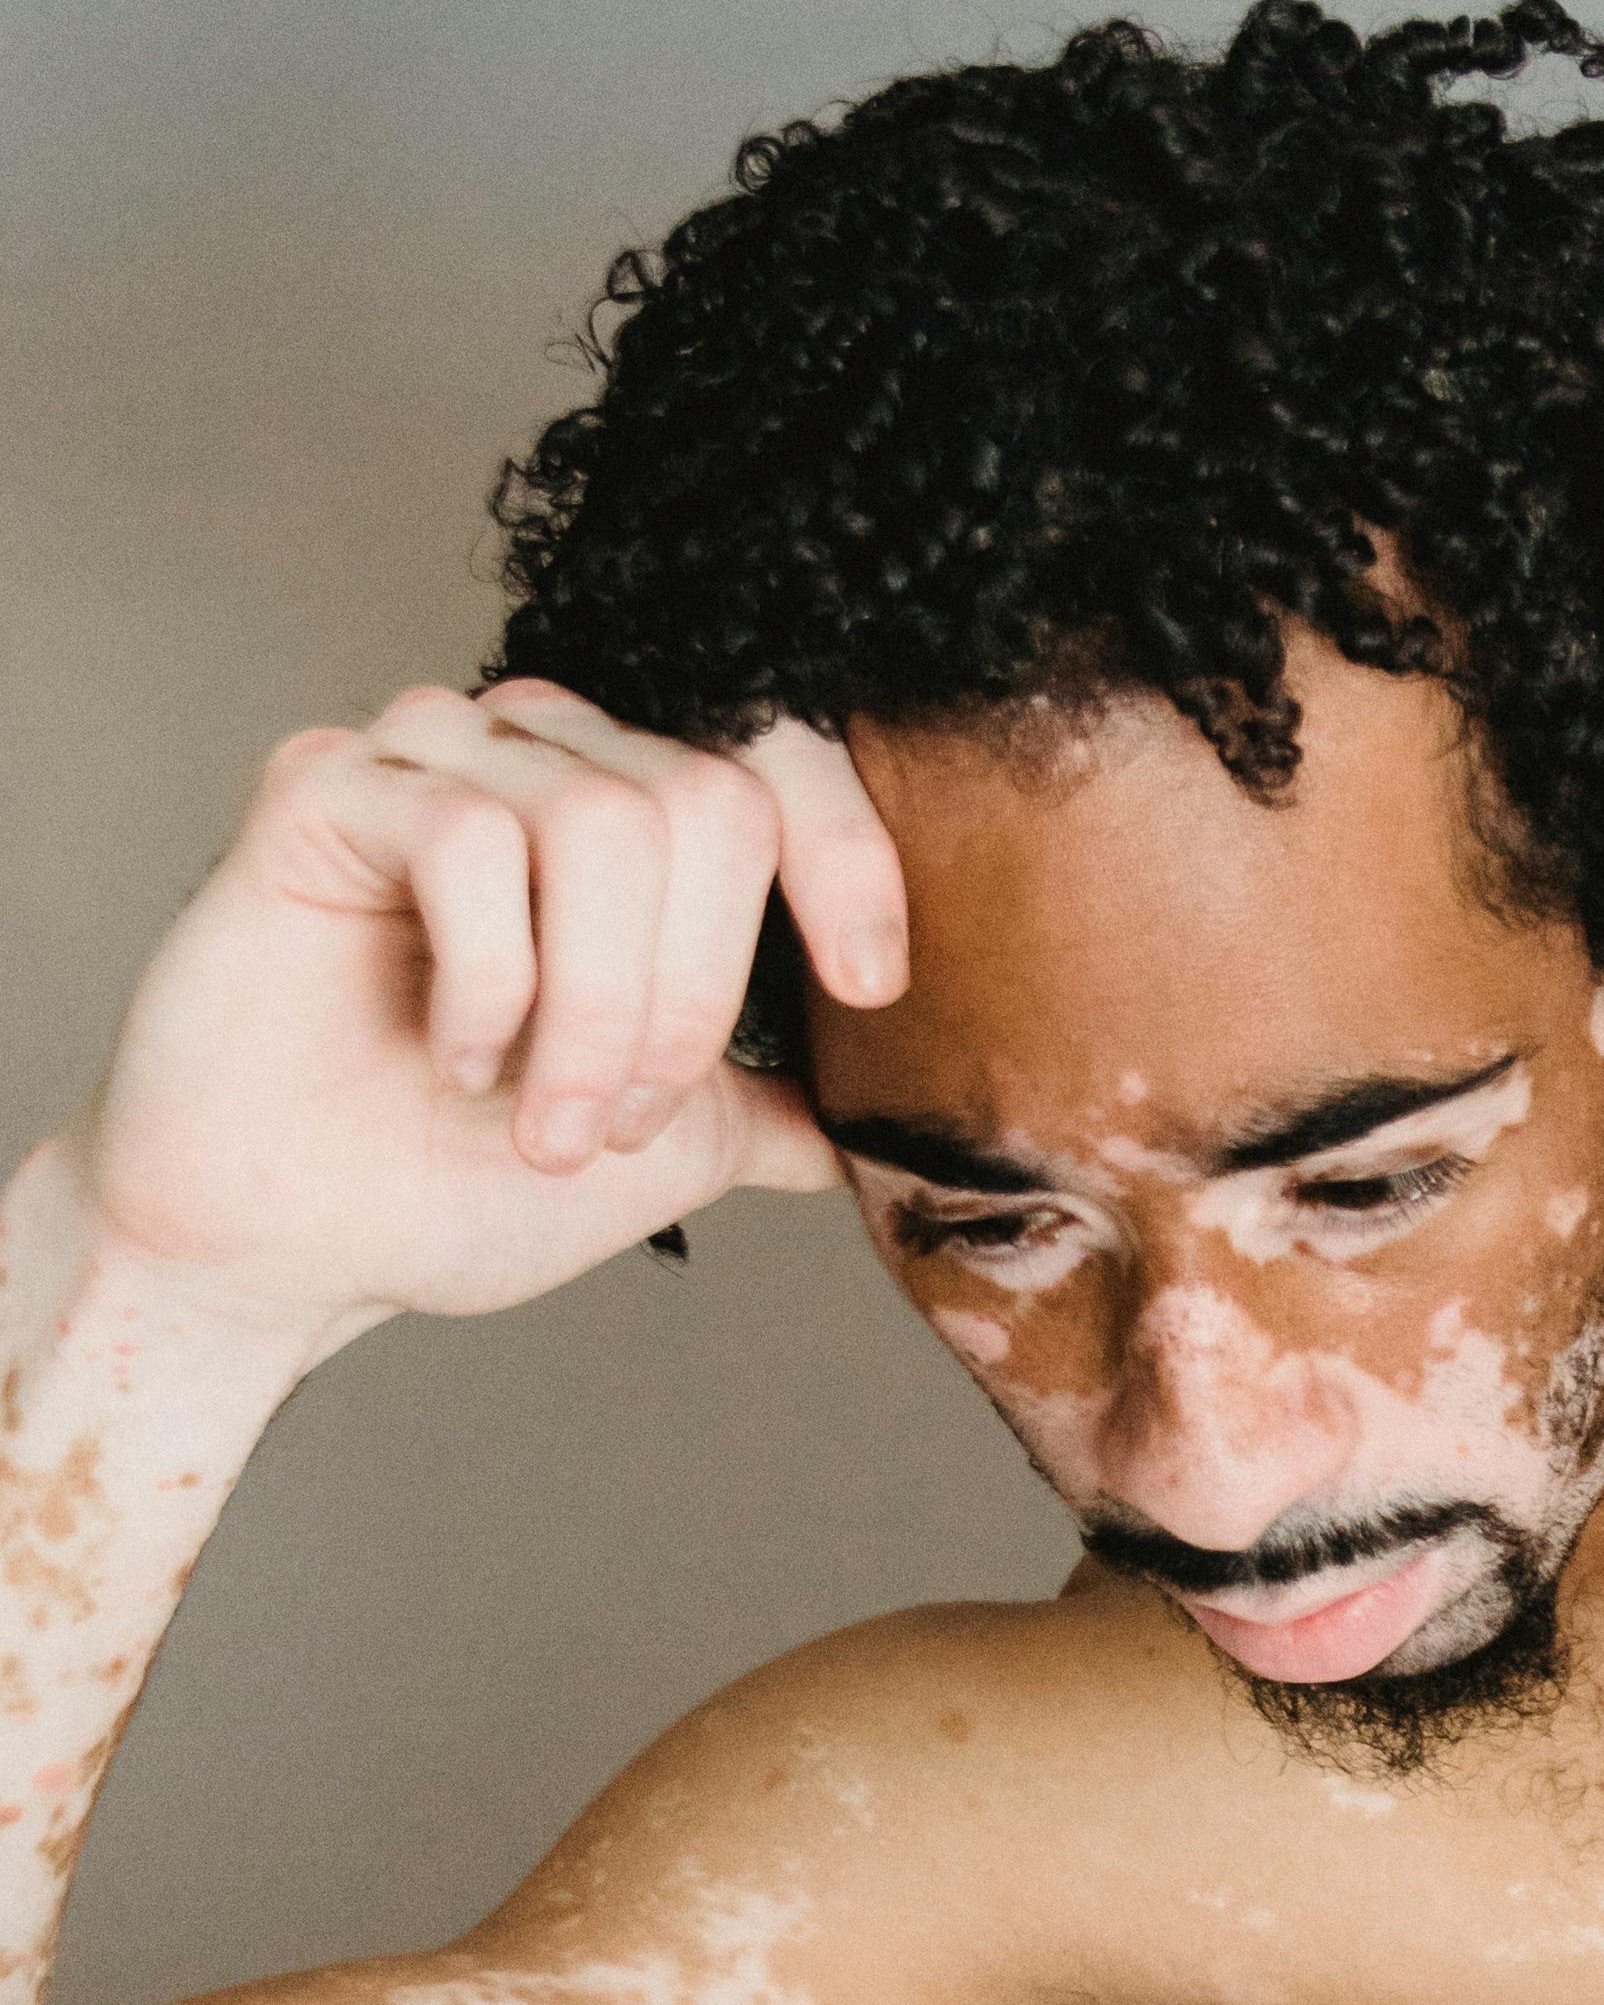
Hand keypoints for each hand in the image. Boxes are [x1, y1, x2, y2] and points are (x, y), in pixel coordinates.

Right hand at [70, 680, 905, 1343]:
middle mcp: (542, 755)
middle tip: (615, 1119)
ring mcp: (430, 754)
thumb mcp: (673, 1146)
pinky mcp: (326, 784)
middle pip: (709, 801)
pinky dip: (488, 983)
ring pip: (603, 821)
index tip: (869, 989)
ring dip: (592, 1010)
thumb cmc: (454, 1185)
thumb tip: (913, 1117)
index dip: (848, 864)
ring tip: (536, 1112)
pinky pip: (471, 838)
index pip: (782, 766)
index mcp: (637, 816)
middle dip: (689, 998)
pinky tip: (448, 1051)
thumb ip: (783, 1105)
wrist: (289, 1249)